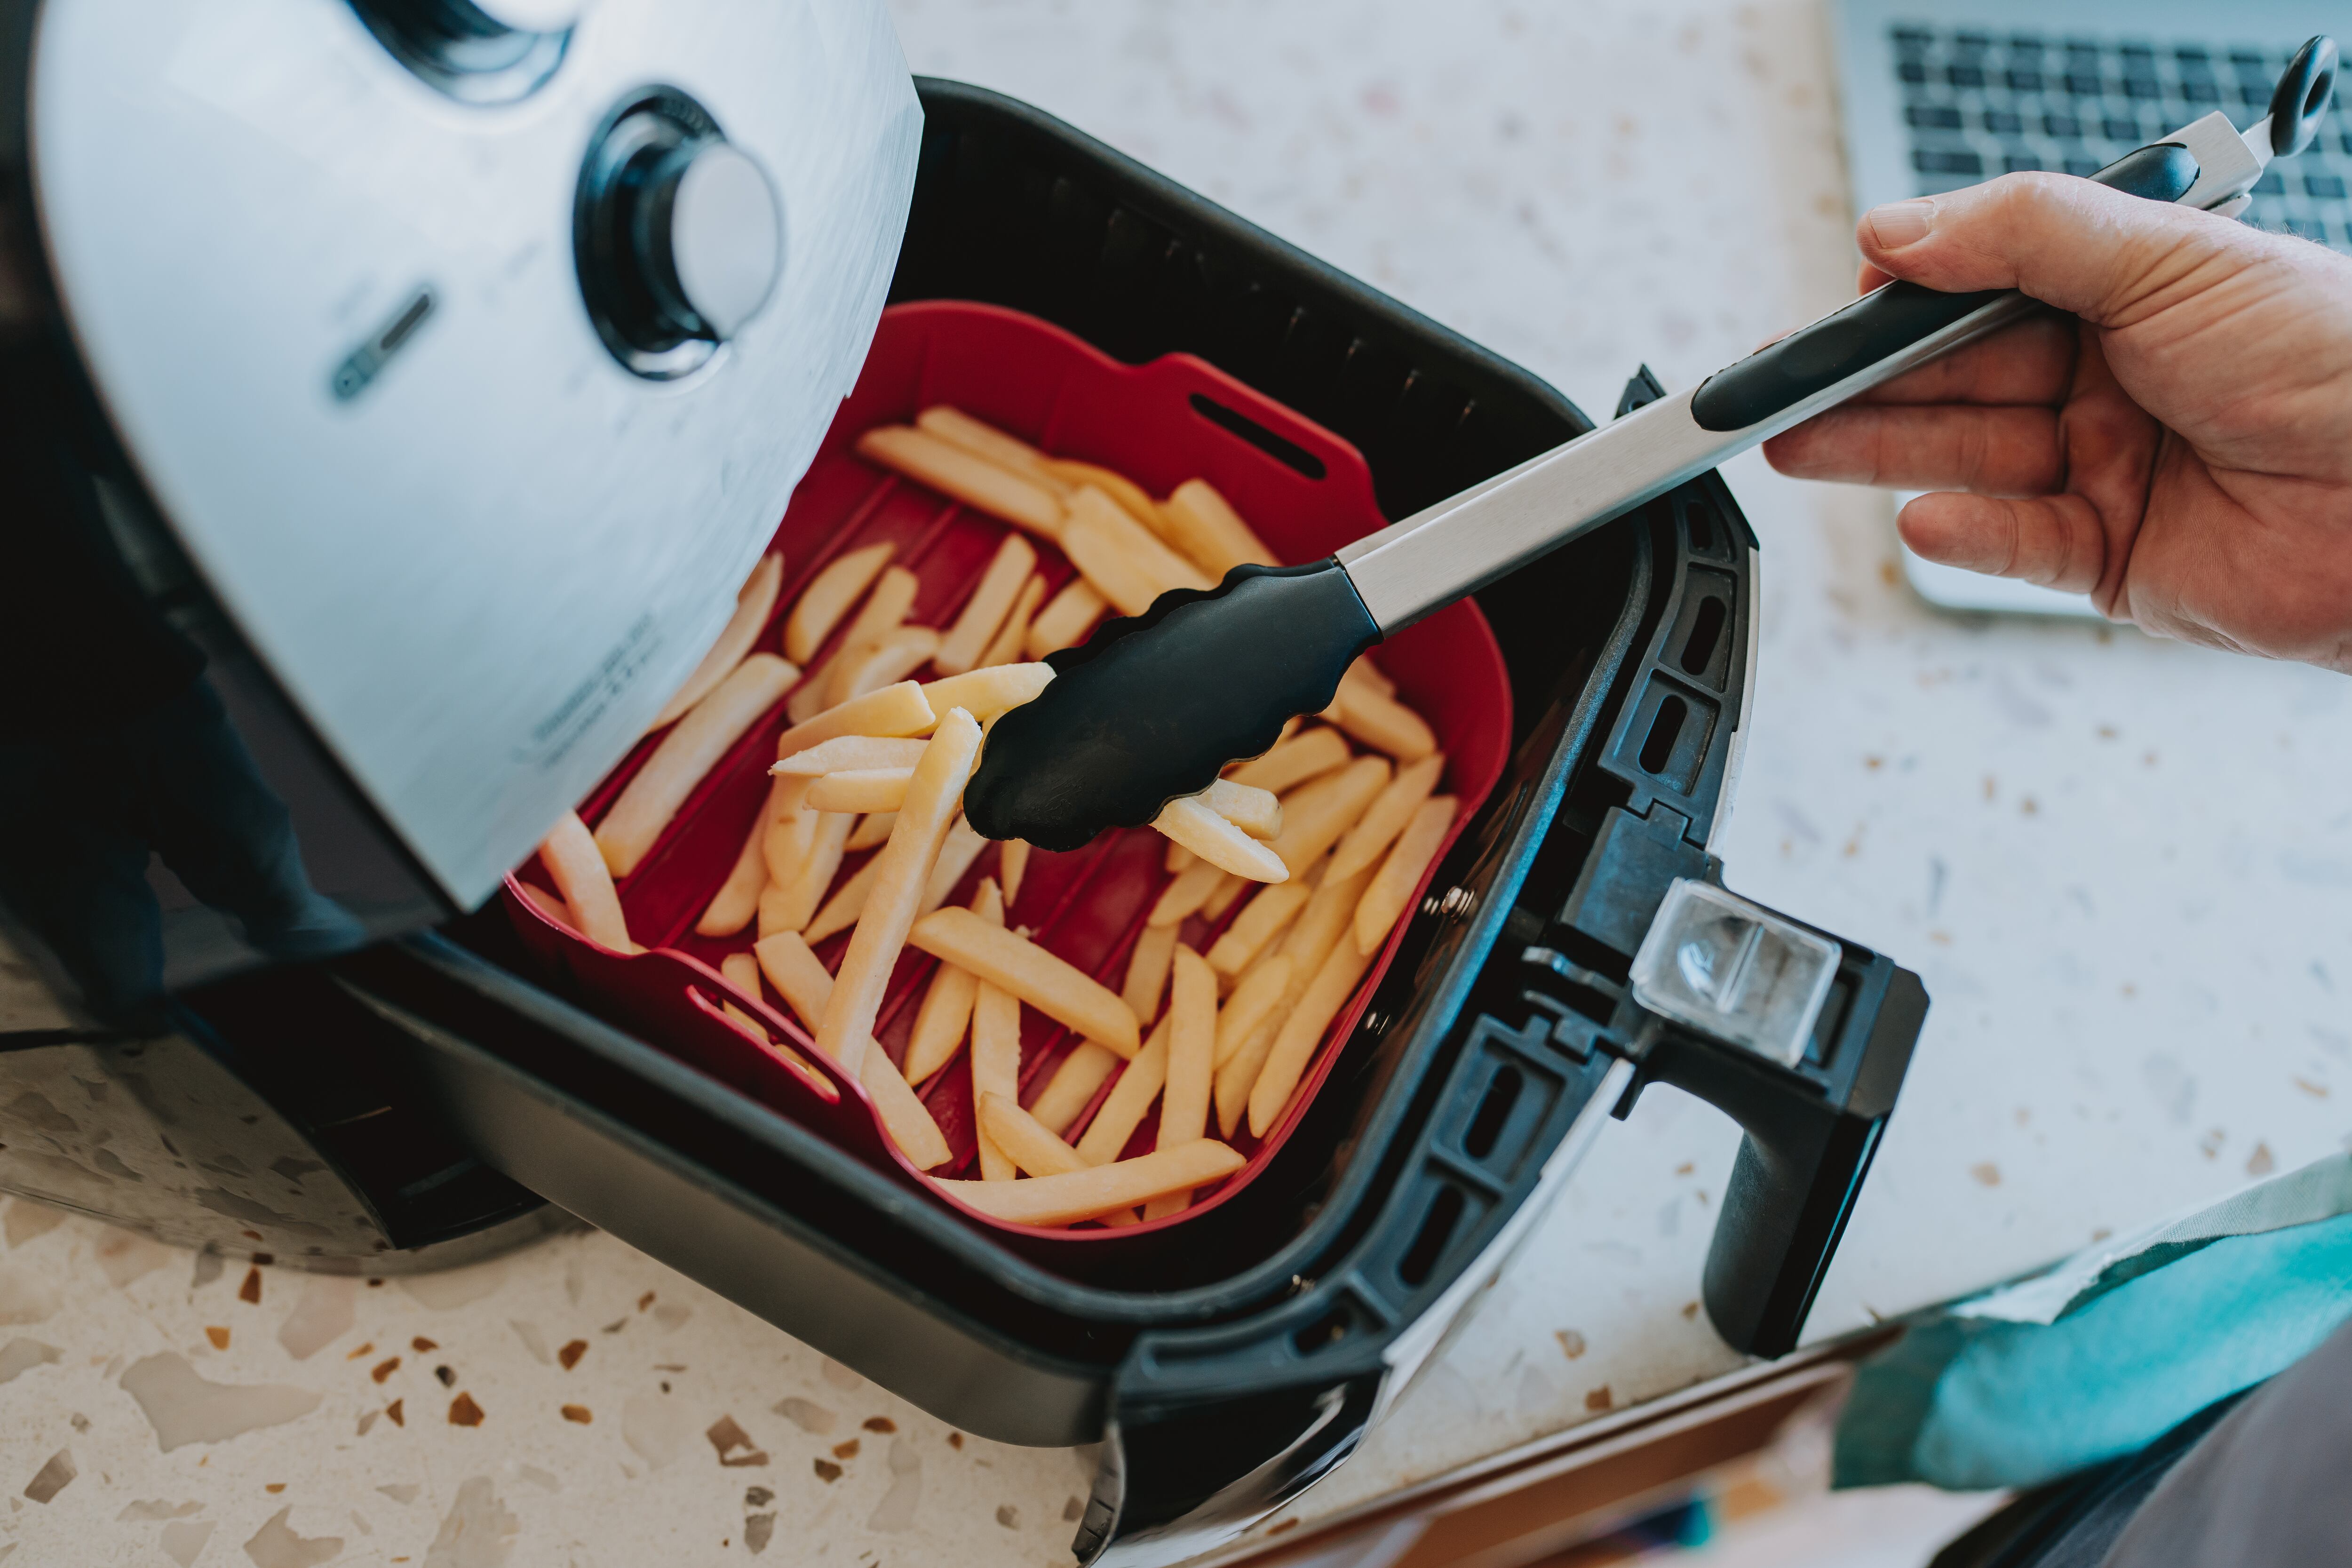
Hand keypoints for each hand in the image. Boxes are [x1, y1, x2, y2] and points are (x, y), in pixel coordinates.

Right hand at [1762, 173, 2351, 672]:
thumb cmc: (2337, 360)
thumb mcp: (2172, 260)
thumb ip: (2025, 234)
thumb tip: (1901, 228)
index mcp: (2131, 293)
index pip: (1986, 290)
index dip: (1907, 299)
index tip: (1840, 305)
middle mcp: (2114, 378)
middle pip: (1959, 377)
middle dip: (1864, 382)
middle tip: (1778, 389)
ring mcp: (2111, 469)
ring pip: (1969, 456)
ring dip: (1881, 451)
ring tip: (1798, 446)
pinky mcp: (2115, 559)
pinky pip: (2017, 543)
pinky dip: (1965, 532)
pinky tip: (1921, 514)